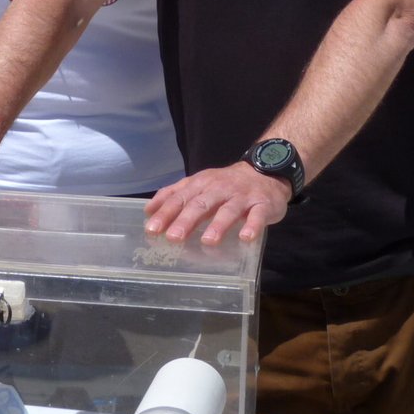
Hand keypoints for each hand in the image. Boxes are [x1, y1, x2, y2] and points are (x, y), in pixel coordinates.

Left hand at [143, 162, 289, 245]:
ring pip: (228, 210)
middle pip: (201, 204)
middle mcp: (219, 189)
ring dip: (218, 225)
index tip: (152, 229)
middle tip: (173, 238)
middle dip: (186, 220)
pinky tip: (246, 237)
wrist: (265, 171)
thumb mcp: (199, 184)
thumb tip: (149, 210)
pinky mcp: (262, 205)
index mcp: (201, 184)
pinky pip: (258, 216)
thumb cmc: (226, 184)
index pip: (180, 198)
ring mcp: (241, 197)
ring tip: (208, 242)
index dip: (166, 213)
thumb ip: (176, 195)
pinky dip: (252, 226)